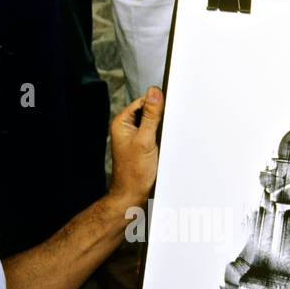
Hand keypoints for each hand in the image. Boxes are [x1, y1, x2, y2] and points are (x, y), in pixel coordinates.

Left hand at [107, 87, 162, 209]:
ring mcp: (134, 137)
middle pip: (149, 112)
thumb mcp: (145, 140)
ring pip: (153, 124)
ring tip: (160, 143)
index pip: (143, 101)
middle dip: (160, 118)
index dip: (157, 104)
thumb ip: (151, 116)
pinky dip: (161, 139)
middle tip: (162, 132)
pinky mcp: (142, 146)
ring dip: (161, 130)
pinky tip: (162, 148)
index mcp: (122, 122)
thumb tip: (154, 92)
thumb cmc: (134, 173)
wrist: (132, 195)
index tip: (167, 110)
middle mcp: (127, 128)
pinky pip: (155, 135)